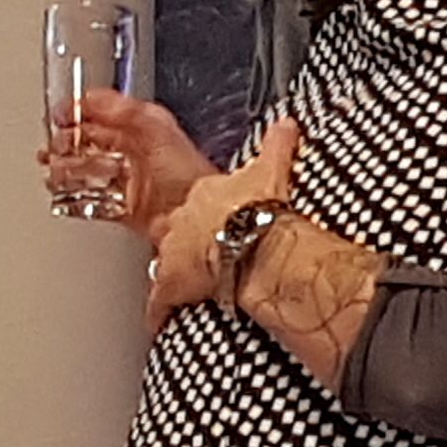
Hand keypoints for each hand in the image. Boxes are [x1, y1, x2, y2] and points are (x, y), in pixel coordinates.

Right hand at [40, 88, 218, 239]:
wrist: (196, 217)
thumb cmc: (186, 173)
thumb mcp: (153, 126)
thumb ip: (120, 109)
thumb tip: (91, 98)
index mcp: (146, 128)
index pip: (105, 113)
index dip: (80, 112)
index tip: (59, 116)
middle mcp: (138, 153)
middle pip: (93, 143)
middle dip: (68, 142)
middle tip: (51, 147)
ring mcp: (132, 182)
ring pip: (90, 171)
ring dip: (68, 169)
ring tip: (52, 169)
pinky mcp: (128, 209)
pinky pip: (95, 200)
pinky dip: (78, 196)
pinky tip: (66, 192)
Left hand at [147, 119, 299, 328]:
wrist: (255, 242)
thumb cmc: (263, 210)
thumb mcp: (272, 168)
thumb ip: (278, 145)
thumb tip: (287, 124)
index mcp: (206, 194)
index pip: (199, 201)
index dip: (208, 213)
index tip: (217, 220)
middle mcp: (184, 221)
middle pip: (176, 230)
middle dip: (188, 241)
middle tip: (203, 253)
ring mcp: (175, 253)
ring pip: (165, 262)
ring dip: (176, 272)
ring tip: (188, 285)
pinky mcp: (172, 285)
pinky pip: (159, 302)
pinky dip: (159, 312)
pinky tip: (159, 322)